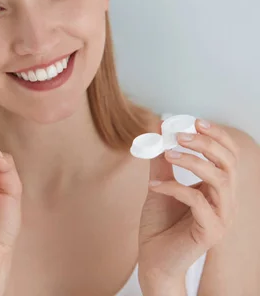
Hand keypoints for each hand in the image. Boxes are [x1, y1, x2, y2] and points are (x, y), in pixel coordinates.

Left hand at [137, 118, 238, 283]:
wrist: (153, 259)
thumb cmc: (160, 225)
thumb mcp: (159, 185)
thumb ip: (161, 162)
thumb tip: (157, 132)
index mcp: (218, 189)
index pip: (228, 156)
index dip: (216, 136)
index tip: (194, 122)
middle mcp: (225, 202)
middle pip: (228, 164)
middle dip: (206, 144)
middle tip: (179, 136)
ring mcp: (221, 217)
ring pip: (220, 180)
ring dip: (192, 162)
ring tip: (167, 155)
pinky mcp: (211, 231)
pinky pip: (198, 201)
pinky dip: (175, 187)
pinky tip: (153, 186)